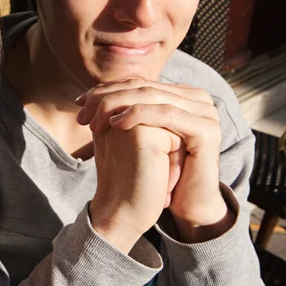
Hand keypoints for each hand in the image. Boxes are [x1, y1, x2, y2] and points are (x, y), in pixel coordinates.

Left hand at [78, 78, 230, 241]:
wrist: (188, 203)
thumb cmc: (160, 171)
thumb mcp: (140, 134)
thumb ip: (126, 111)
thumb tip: (90, 94)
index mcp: (182, 94)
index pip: (137, 81)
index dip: (105, 89)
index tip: (79, 102)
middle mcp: (197, 97)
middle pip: (142, 86)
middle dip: (106, 97)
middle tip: (81, 111)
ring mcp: (205, 111)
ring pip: (150, 96)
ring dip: (116, 105)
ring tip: (93, 121)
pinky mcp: (206, 129)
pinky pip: (165, 114)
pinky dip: (137, 115)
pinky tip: (115, 124)